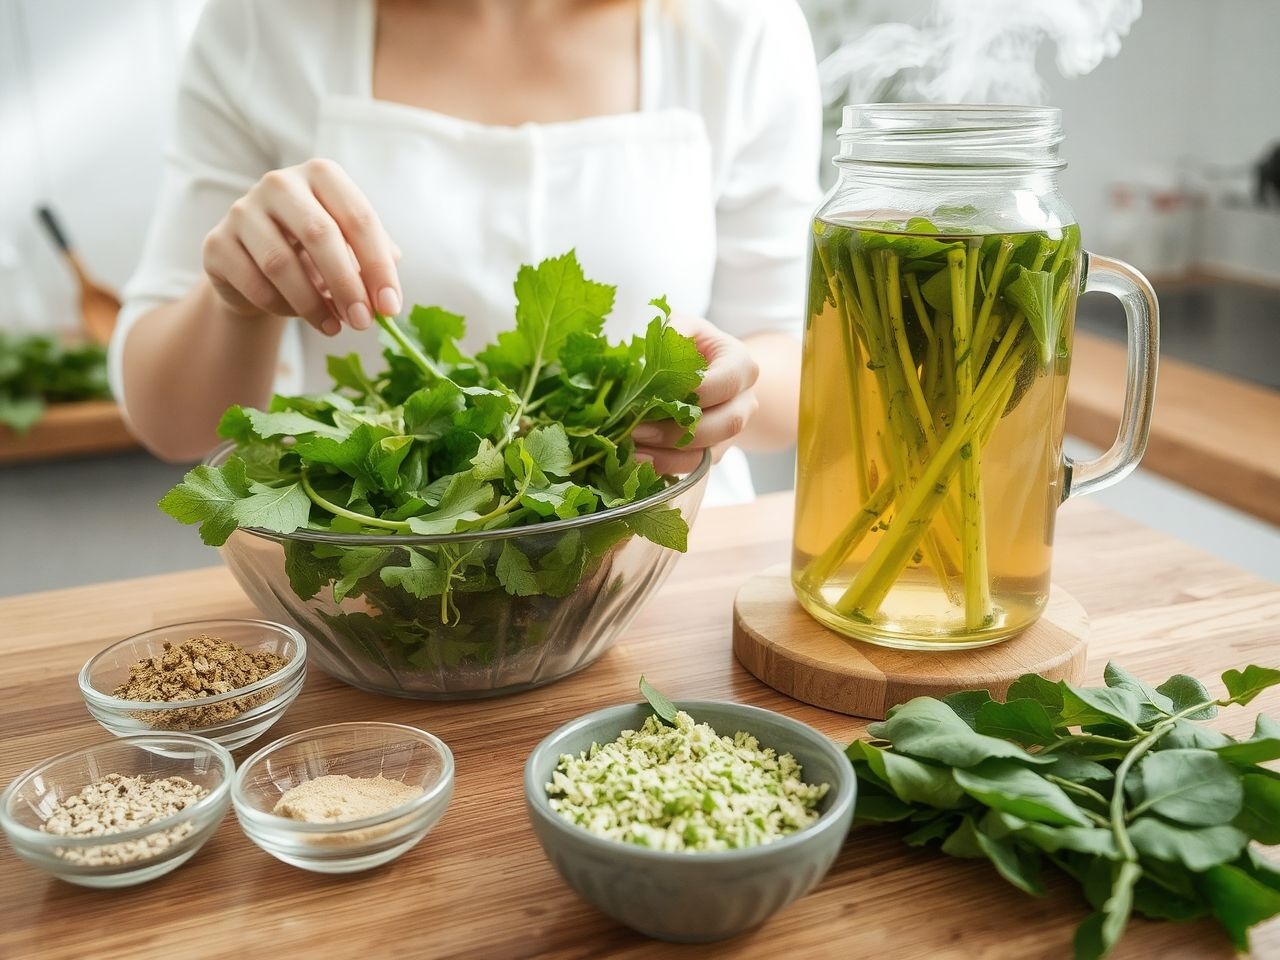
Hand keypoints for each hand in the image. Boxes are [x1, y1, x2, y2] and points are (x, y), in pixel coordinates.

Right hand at [202, 158, 400, 335]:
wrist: (258, 267)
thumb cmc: (316, 255)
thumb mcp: (351, 250)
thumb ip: (374, 264)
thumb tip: (387, 298)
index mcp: (321, 175)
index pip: (359, 218)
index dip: (378, 266)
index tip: (391, 307)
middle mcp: (279, 183)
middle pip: (320, 233)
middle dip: (347, 285)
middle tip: (363, 322)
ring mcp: (242, 210)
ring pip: (281, 263)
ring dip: (313, 304)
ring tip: (334, 328)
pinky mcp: (217, 242)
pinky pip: (253, 283)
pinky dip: (281, 307)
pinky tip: (297, 315)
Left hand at [630, 315, 759, 473]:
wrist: (702, 370)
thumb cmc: (688, 344)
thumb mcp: (681, 327)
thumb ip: (671, 333)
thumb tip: (647, 353)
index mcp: (740, 366)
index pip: (727, 382)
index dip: (695, 392)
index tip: (657, 395)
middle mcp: (743, 401)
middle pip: (726, 423)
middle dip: (679, 429)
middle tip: (637, 428)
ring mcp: (730, 430)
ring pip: (709, 450)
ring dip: (669, 453)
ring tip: (631, 447)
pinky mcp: (713, 451)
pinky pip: (694, 466)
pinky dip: (666, 465)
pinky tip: (637, 459)